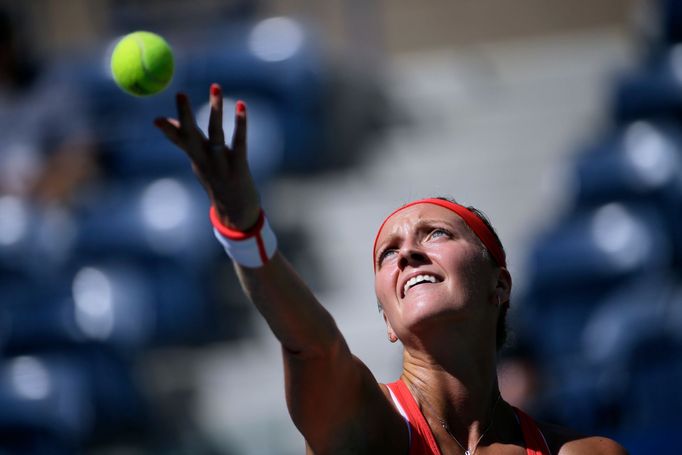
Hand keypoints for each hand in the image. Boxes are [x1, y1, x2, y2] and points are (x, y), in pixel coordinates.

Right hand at [154, 84, 260, 229]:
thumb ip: (184, 141)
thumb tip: (160, 121)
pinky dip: (240, 123)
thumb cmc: (218, 181)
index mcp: (196, 158)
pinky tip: (241, 106)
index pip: (178, 140)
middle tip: (180, 93)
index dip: (168, 130)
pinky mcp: (239, 165)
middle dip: (185, 114)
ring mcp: (221, 163)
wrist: (236, 212)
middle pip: (192, 134)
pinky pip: (239, 141)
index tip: (155, 119)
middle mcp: (205, 160)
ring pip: (216, 132)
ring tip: (215, 86)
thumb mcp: (199, 162)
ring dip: (215, 108)